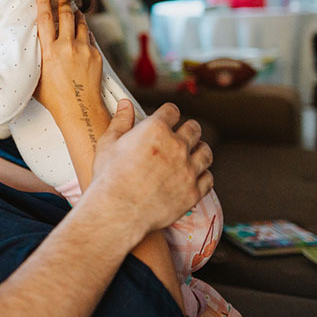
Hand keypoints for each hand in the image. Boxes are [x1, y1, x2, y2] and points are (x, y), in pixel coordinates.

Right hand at [34, 0, 102, 115]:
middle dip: (63, 1)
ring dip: (76, 14)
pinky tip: (81, 32)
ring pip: (80, 22)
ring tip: (73, 9)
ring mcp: (83, 50)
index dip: (43, 2)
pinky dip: (84, 32)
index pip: (44, 18)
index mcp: (49, 51)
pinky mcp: (95, 55)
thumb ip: (33, 59)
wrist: (79, 108)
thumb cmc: (54, 98)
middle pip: (65, 14)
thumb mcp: (35, 76)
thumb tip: (26, 51)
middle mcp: (66, 46)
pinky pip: (89, 37)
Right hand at [91, 101, 213, 233]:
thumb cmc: (110, 178)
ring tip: (192, 153)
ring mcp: (188, 170)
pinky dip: (203, 175)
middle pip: (194, 128)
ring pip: (205, 152)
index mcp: (155, 129)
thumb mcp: (108, 143)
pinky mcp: (193, 192)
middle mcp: (176, 146)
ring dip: (199, 150)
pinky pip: (208, 178)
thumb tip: (125, 105)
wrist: (118, 211)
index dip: (168, 113)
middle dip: (187, 128)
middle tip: (181, 134)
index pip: (171, 111)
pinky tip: (193, 176)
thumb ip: (120, 121)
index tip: (166, 117)